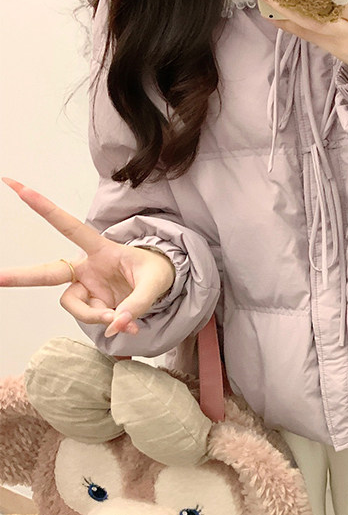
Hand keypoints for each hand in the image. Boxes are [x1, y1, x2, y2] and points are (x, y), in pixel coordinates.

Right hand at [0, 178, 175, 337]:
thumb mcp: (155, 283)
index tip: (18, 188)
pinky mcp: (93, 305)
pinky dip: (110, 325)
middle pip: (48, 273)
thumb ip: (137, 304)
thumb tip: (115, 325)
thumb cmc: (156, 273)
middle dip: (21, 277)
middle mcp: (87, 268)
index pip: (70, 228)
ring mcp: (88, 288)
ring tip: (121, 319)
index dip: (45, 209)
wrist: (162, 285)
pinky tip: (128, 325)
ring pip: (74, 305)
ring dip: (94, 316)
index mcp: (100, 250)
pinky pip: (92, 319)